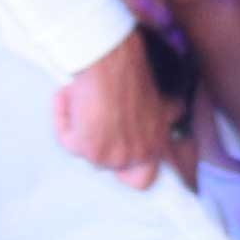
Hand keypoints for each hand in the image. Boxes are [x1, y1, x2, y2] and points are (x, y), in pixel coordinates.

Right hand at [52, 30, 173, 187]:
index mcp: (154, 146)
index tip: (115, 148)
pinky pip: (66, 137)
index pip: (143, 179)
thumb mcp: (162, 99)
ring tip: (80, 97)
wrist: (113, 59)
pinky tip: (67, 93)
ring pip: (84, 150)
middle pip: (107, 164)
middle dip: (95, 142)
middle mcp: (134, 155)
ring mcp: (110, 155)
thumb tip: (176, 113)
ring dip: (79, 124)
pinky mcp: (86, 148)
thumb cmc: (134, 72)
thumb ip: (167, 115)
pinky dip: (63, 114)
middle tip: (88, 122)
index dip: (127, 169)